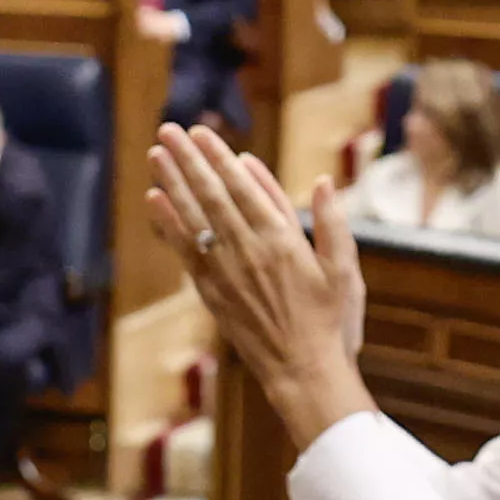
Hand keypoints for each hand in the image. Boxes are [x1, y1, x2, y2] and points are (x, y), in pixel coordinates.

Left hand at [149, 120, 372, 440]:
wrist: (303, 370)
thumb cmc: (330, 320)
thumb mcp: (344, 269)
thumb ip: (333, 223)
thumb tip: (323, 181)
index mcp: (283, 239)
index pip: (243, 188)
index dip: (220, 158)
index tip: (202, 133)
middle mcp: (249, 250)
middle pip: (212, 195)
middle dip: (189, 160)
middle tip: (168, 129)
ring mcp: (227, 271)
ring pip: (194, 218)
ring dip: (173, 183)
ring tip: (155, 154)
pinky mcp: (213, 292)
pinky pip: (186, 251)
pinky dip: (169, 224)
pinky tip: (155, 200)